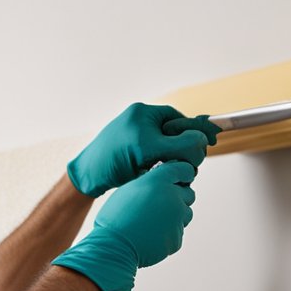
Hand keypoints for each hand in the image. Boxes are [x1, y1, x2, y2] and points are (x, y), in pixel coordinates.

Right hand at [52, 160, 197, 290]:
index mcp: (158, 181)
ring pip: (186, 214)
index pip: (185, 169)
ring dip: (175, 217)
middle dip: (179, 198)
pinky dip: (168, 235)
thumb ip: (151, 183)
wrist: (113, 246)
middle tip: (161, 205)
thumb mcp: (130, 190)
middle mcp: (172, 197)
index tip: (180, 180)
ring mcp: (177, 218)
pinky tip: (150, 236)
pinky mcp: (177, 238)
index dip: (183, 174)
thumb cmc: (115, 217)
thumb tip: (164, 182)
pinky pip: (177, 233)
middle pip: (189, 194)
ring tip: (152, 222)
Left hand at [67, 103, 219, 197]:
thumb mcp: (149, 148)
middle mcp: (140, 123)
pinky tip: (160, 176)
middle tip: (189, 165)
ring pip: (168, 150)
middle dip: (183, 150)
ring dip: (173, 162)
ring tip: (170, 172)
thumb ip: (179, 144)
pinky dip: (162, 168)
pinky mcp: (134, 156)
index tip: (204, 146)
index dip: (192, 133)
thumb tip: (203, 140)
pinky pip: (158, 160)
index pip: (178, 119)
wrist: (86, 177)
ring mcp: (137, 139)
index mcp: (143, 113)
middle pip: (175, 135)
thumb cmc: (110, 159)